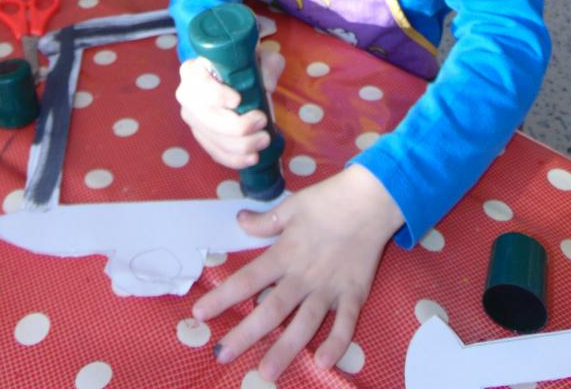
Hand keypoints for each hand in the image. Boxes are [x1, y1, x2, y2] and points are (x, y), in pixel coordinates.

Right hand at [176, 47, 284, 168]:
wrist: (235, 76)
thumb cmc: (244, 64)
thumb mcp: (260, 57)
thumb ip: (267, 65)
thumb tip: (267, 86)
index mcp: (194, 70)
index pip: (199, 85)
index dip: (217, 95)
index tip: (238, 100)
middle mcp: (186, 95)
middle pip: (207, 118)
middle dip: (237, 126)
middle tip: (262, 121)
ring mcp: (192, 119)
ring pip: (213, 138)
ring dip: (240, 145)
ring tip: (264, 139)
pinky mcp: (201, 136)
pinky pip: (214, 152)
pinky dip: (234, 158)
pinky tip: (252, 158)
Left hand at [193, 165, 404, 380]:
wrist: (371, 199)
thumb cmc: (328, 200)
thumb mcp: (291, 205)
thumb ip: (265, 220)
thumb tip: (239, 221)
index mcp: (286, 253)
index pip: (248, 279)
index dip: (223, 296)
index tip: (200, 313)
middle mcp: (304, 275)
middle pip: (272, 310)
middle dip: (246, 334)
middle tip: (222, 356)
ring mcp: (330, 287)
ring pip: (305, 323)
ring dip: (285, 349)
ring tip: (267, 372)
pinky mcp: (354, 292)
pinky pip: (346, 323)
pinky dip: (337, 343)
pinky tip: (324, 363)